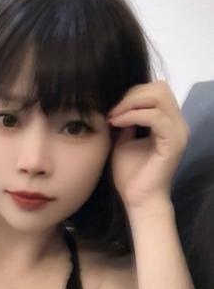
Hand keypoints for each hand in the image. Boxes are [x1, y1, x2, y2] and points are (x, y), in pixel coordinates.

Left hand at [107, 81, 188, 209]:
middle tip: (111, 110)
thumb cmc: (130, 174)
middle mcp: (178, 123)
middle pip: (159, 87)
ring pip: (158, 97)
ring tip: (113, 116)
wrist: (138, 200)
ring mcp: (178, 131)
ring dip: (130, 103)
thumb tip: (117, 105)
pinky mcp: (174, 142)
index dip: (131, 94)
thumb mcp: (123, 140)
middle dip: (131, 95)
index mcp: (168, 121)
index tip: (110, 108)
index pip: (155, 90)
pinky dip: (133, 115)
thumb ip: (125, 120)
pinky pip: (155, 116)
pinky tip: (117, 122)